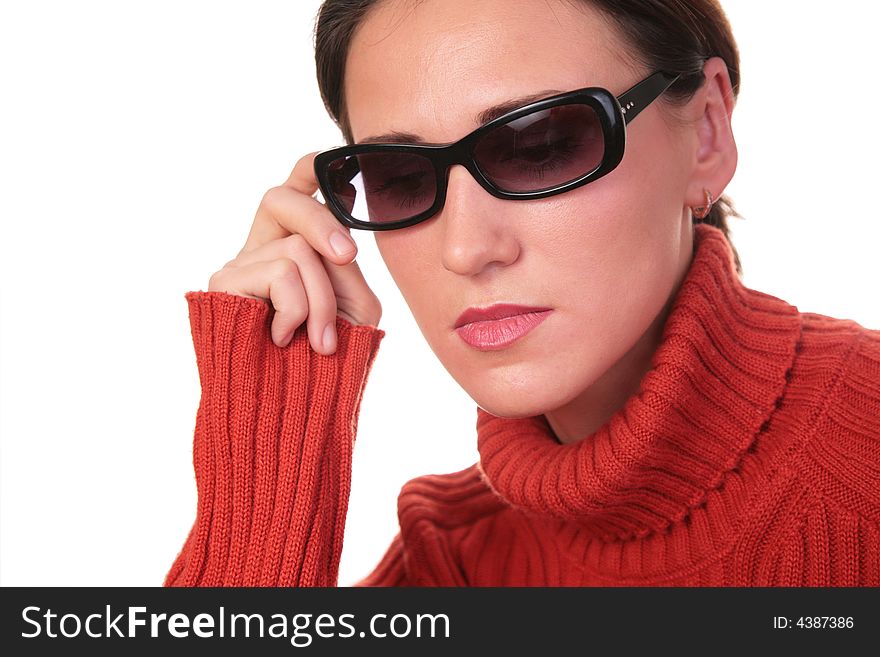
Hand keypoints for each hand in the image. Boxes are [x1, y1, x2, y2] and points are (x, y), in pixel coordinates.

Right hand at [207, 151, 381, 352]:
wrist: (295, 407)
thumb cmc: (329, 359)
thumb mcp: (353, 306)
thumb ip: (343, 264)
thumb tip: (336, 237)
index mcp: (291, 246)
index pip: (292, 192)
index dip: (308, 168)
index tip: (337, 163)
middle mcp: (259, 248)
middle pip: (281, 197)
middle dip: (321, 222)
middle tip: (347, 255)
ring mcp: (237, 265)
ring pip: (295, 249)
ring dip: (322, 299)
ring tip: (318, 340)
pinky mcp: (222, 285)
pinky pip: (280, 273)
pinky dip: (298, 309)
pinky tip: (285, 339)